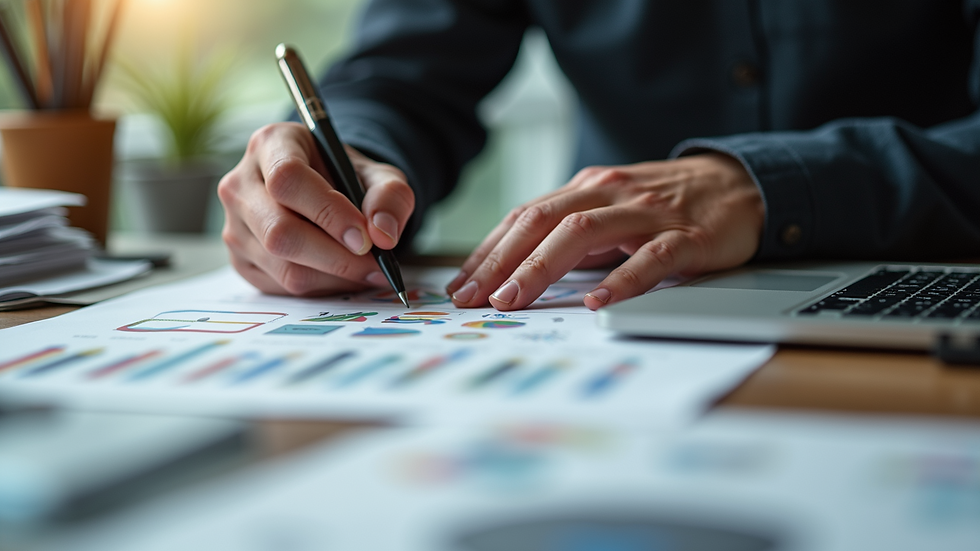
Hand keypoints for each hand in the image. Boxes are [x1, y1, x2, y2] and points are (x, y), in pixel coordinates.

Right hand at [218, 122, 414, 295]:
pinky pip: (281, 286)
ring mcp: (234, 224)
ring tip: (367, 271)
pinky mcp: (240, 260)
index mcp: (272, 144)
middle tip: (375, 264)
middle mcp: (241, 183)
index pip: (288, 178)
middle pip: (279, 231)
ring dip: (333, 277)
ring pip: (282, 265)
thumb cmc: (347, 178)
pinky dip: (321, 288)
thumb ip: (390, 196)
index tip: (365, 238)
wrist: (327, 192)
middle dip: (335, 256)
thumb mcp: (378, 175)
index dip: (328, 212)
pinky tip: (343, 276)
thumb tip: (383, 235)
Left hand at [446, 153, 763, 310]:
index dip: (488, 249)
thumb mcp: (610, 210)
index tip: (460, 284)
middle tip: (473, 297)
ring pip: (584, 234)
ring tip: (513, 298)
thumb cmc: (666, 205)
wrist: (740, 185)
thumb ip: (571, 233)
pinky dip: (620, 281)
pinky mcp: (687, 237)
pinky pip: (649, 259)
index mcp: (587, 189)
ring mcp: (647, 213)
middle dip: (501, 260)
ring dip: (541, 267)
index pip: (525, 216)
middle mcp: (610, 193)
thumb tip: (515, 272)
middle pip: (543, 222)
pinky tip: (595, 302)